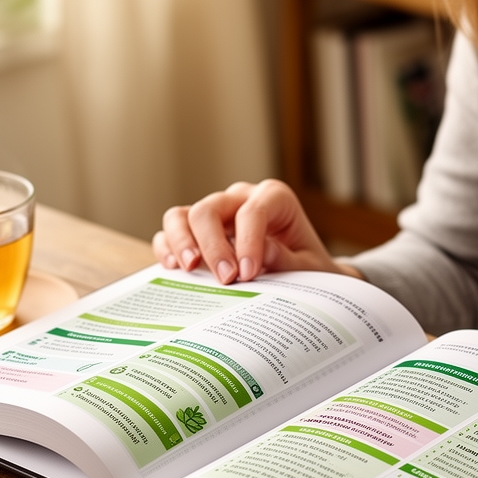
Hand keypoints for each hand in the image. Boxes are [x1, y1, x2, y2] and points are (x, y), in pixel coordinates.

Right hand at [152, 179, 361, 283]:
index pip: (253, 211)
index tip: (248, 274)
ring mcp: (216, 212)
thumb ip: (288, 259)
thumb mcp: (310, 267)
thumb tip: (261, 251)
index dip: (248, 242)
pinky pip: (171, 231)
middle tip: (225, 279)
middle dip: (214, 245)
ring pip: (183, 215)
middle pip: (210, 209)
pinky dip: (168, 247)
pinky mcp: (196, 230)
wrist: (303, 271)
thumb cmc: (308, 265)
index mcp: (274, 198)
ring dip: (182, 242)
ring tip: (190, 269)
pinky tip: (174, 268)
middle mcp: (240, 198)